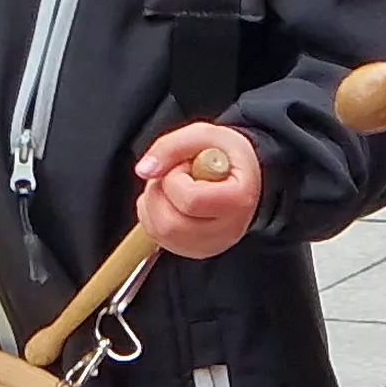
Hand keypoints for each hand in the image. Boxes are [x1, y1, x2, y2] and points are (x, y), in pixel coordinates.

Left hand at [133, 123, 262, 260]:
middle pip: (171, 224)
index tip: (187, 165)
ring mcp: (210, 246)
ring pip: (160, 233)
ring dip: (153, 202)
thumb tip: (144, 170)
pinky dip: (152, 214)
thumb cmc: (227, 154)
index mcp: (238, 200)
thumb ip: (172, 146)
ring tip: (172, 186)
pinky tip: (169, 199)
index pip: (190, 200)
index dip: (176, 177)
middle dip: (159, 192)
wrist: (241, 175)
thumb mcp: (205, 135)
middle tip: (174, 174)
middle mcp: (227, 231)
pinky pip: (158, 237)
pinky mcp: (194, 251)